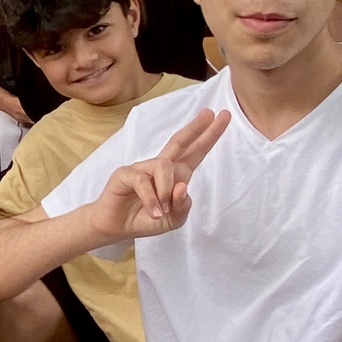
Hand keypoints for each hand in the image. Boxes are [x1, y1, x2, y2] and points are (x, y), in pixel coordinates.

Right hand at [90, 108, 230, 241]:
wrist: (117, 229)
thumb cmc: (146, 220)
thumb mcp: (173, 220)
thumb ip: (183, 206)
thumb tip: (182, 186)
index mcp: (176, 175)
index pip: (195, 151)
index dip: (209, 135)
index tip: (223, 117)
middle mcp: (160, 167)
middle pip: (180, 141)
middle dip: (196, 127)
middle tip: (210, 113)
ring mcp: (142, 168)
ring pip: (164, 166)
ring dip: (166, 191)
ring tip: (162, 210)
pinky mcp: (126, 173)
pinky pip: (143, 181)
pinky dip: (151, 199)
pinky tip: (154, 211)